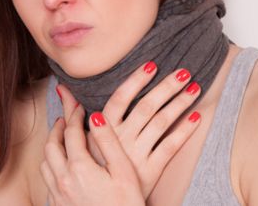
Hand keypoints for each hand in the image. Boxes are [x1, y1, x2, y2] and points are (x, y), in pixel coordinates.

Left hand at [40, 104, 144, 205]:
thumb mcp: (123, 172)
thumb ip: (108, 142)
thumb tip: (96, 116)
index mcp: (79, 168)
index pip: (71, 133)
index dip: (75, 115)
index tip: (79, 106)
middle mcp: (63, 181)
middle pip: (51, 145)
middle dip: (58, 128)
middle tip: (66, 117)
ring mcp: (58, 196)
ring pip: (46, 163)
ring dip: (52, 146)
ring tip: (62, 138)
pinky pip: (48, 180)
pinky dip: (53, 165)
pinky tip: (64, 166)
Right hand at [56, 61, 202, 197]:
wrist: (102, 200)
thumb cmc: (92, 162)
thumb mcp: (79, 137)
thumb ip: (72, 110)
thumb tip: (61, 87)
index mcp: (104, 129)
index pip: (121, 98)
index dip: (136, 81)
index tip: (152, 65)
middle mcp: (121, 139)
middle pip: (146, 107)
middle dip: (167, 87)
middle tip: (184, 72)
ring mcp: (137, 154)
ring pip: (161, 123)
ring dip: (179, 104)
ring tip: (195, 88)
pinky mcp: (151, 169)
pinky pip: (171, 146)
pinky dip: (185, 130)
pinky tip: (196, 115)